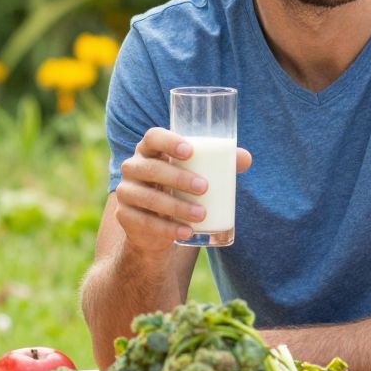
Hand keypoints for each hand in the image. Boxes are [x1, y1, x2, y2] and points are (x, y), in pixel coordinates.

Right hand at [112, 127, 253, 252]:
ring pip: (148, 198)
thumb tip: (245, 158)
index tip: (190, 152)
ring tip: (201, 214)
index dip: (169, 142)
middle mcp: (133, 168)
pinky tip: (187, 232)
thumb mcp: (197, 174)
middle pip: (151, 168)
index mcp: (149, 150)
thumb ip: (220, 164)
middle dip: (179, 178)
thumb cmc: (180, 188)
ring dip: (176, 207)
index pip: (153, 137)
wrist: (156, 224)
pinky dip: (168, 229)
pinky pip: (145, 222)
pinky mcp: (125, 217)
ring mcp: (126, 192)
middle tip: (205, 187)